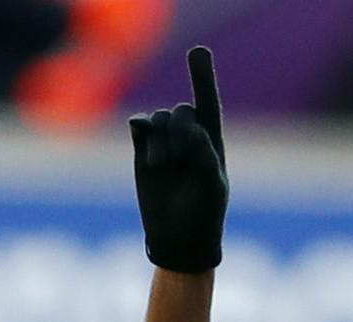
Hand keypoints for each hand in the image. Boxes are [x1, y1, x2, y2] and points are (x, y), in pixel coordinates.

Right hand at [130, 46, 228, 273]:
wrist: (178, 240)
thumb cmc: (204, 215)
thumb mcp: (212, 187)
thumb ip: (205, 155)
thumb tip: (188, 129)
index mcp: (212, 144)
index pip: (208, 105)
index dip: (203, 77)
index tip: (198, 52)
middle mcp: (189, 139)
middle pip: (182, 111)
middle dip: (179, 129)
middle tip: (177, 159)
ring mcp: (164, 144)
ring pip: (160, 118)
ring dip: (161, 137)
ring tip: (160, 165)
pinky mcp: (142, 151)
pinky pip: (140, 126)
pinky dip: (142, 125)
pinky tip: (141, 132)